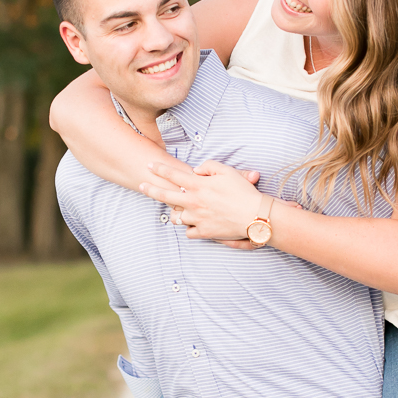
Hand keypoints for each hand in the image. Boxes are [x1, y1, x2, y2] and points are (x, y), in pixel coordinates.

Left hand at [142, 161, 265, 240]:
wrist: (255, 216)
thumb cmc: (243, 192)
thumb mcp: (227, 171)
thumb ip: (208, 167)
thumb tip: (196, 171)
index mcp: (198, 185)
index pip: (172, 175)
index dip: (159, 169)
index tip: (149, 165)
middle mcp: (193, 202)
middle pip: (164, 195)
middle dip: (150, 189)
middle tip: (142, 185)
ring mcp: (197, 218)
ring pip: (176, 217)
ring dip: (175, 212)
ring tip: (175, 210)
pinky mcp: (204, 232)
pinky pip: (190, 232)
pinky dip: (191, 228)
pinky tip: (193, 224)